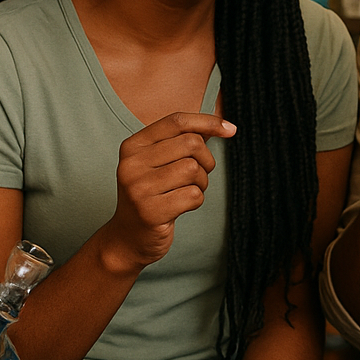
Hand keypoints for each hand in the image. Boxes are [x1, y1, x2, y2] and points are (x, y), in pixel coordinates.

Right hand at [103, 112, 236, 270]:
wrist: (128, 238)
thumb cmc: (151, 195)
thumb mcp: (159, 163)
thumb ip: (184, 141)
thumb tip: (222, 126)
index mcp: (133, 146)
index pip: (176, 121)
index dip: (208, 122)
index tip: (231, 129)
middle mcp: (132, 163)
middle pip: (190, 144)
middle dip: (205, 160)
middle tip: (198, 176)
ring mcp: (139, 188)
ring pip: (193, 169)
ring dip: (201, 182)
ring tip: (187, 191)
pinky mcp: (150, 212)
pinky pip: (193, 195)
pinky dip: (196, 200)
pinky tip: (182, 207)